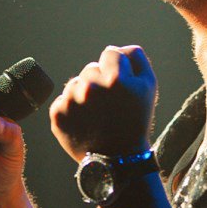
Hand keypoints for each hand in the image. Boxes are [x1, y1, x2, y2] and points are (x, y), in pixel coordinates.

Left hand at [49, 45, 156, 161]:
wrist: (118, 159)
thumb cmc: (135, 121)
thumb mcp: (149, 86)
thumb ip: (137, 58)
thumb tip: (120, 48)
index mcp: (115, 78)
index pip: (110, 53)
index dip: (118, 68)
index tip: (120, 86)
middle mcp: (90, 87)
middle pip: (91, 68)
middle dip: (100, 81)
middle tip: (109, 105)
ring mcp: (71, 101)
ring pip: (76, 83)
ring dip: (84, 94)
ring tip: (96, 114)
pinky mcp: (57, 114)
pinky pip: (63, 99)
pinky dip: (72, 108)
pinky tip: (84, 121)